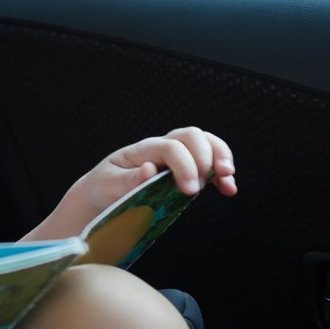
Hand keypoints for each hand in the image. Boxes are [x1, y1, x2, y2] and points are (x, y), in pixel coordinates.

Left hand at [82, 127, 236, 211]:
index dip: (184, 166)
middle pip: (191, 136)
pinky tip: (228, 188)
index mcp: (141, 150)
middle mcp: (161, 147)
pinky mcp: (184, 169)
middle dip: (205, 156)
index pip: (170, 147)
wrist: (101, 192)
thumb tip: (150, 170)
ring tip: (226, 177)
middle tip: (202, 185)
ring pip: (205, 143)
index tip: (189, 191)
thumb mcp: (107, 185)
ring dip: (221, 156)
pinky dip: (221, 174)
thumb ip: (128, 180)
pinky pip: (209, 162)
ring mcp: (175, 156)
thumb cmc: (103, 188)